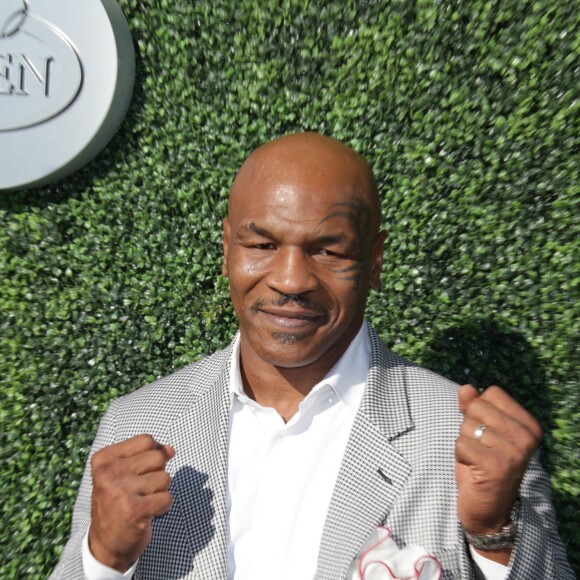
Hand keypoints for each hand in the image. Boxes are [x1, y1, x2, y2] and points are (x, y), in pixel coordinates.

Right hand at [88, 434, 174, 571]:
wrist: (105, 544)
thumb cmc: (118, 502)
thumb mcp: (125, 472)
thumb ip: (147, 455)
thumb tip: (170, 450)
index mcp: (103, 459)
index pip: (146, 440)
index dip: (152, 455)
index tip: (139, 472)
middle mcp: (108, 473)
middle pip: (158, 457)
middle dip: (158, 474)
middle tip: (141, 490)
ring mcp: (120, 491)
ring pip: (165, 478)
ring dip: (160, 492)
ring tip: (142, 503)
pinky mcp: (134, 510)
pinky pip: (167, 498)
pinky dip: (163, 507)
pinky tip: (147, 514)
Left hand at [455, 385, 541, 559]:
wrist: (488, 510)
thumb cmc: (482, 465)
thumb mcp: (479, 432)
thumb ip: (473, 407)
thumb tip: (467, 388)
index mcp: (528, 424)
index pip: (491, 393)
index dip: (479, 411)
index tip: (487, 434)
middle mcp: (527, 437)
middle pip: (477, 407)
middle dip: (469, 427)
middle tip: (480, 449)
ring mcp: (514, 452)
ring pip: (467, 425)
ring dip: (464, 442)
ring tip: (478, 460)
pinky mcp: (497, 466)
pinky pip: (461, 443)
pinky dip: (460, 455)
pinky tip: (473, 469)